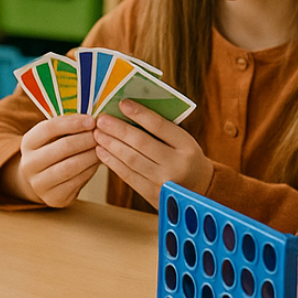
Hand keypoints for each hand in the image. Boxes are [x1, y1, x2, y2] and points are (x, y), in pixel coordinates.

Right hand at [11, 113, 98, 206]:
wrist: (41, 180)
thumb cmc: (53, 151)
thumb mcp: (53, 137)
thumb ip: (68, 126)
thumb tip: (94, 118)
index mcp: (28, 143)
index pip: (49, 128)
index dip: (72, 123)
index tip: (92, 120)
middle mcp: (28, 164)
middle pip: (62, 147)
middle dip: (86, 139)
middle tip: (101, 134)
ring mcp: (39, 184)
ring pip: (71, 166)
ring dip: (91, 155)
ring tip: (103, 147)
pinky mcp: (53, 198)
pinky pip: (76, 182)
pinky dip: (90, 170)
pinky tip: (98, 162)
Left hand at [92, 100, 213, 205]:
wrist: (199, 189)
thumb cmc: (185, 157)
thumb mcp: (183, 142)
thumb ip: (161, 129)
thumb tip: (128, 111)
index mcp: (187, 146)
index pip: (159, 126)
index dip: (139, 113)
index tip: (122, 103)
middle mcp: (177, 164)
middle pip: (141, 143)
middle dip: (118, 130)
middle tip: (101, 120)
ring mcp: (164, 182)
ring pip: (131, 160)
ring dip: (111, 145)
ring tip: (98, 134)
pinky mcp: (152, 195)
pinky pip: (128, 176)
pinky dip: (112, 162)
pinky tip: (102, 152)